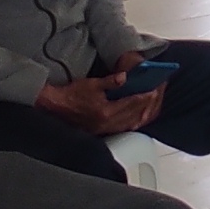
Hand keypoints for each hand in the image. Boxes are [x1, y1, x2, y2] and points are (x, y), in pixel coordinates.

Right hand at [38, 71, 163, 135]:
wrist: (55, 106)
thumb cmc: (71, 95)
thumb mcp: (92, 84)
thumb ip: (111, 82)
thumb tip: (124, 77)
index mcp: (105, 112)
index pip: (130, 104)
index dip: (143, 98)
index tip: (152, 93)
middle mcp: (106, 123)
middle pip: (132, 116)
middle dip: (144, 106)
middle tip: (154, 98)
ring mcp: (103, 129)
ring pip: (128, 124)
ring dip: (139, 116)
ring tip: (148, 108)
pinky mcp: (99, 131)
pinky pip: (120, 129)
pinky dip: (130, 123)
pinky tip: (134, 119)